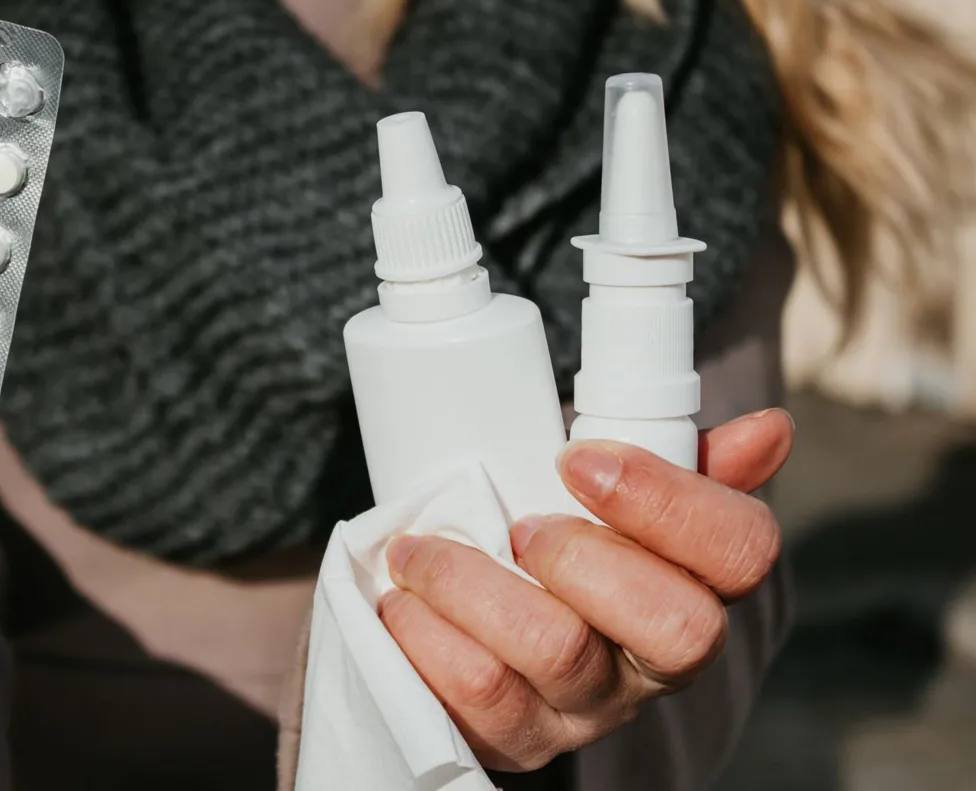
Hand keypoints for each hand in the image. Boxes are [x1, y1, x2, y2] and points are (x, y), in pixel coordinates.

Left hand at [380, 408, 790, 770]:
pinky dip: (426, 634)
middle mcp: (656, 662)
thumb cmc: (543, 535)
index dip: (668, 501)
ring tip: (420, 551)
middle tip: (516, 525)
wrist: (457, 619)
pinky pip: (478, 694)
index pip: (742, 552)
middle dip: (582, 557)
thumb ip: (675, 454)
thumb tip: (767, 429)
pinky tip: (402, 602)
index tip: (575, 458)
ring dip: (472, 583)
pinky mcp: (516, 740)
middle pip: (679, 626)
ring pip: (557, 652)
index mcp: (696, 585)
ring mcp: (586, 709)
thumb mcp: (600, 489)